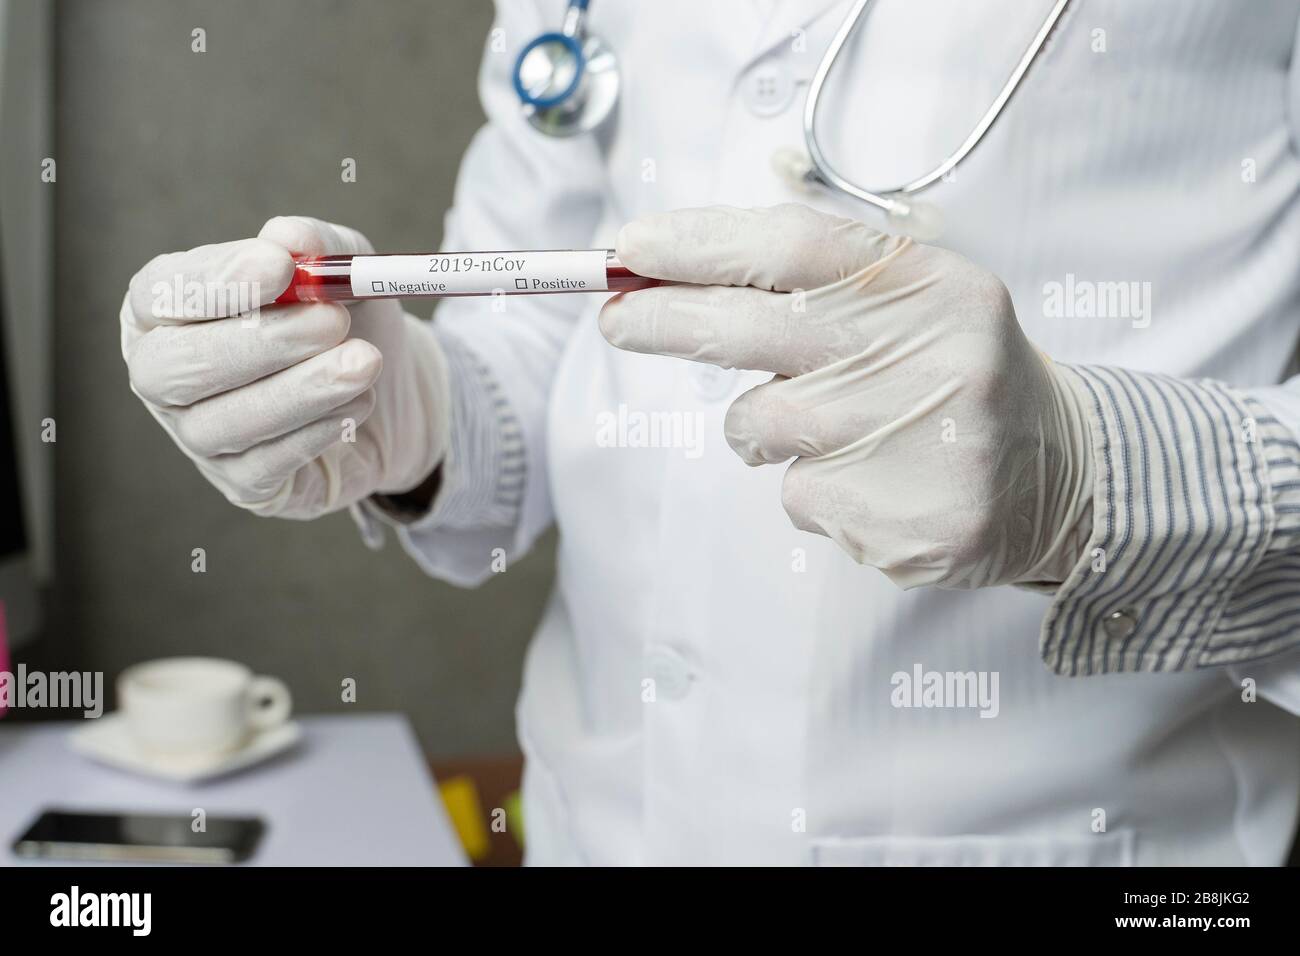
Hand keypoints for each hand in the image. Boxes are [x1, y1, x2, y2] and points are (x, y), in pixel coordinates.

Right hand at [121, 216, 450, 518]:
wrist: (387, 388)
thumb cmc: (341, 319)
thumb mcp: (341, 268)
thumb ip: (318, 246)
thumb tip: (290, 237)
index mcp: (167, 310)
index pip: (159, 294)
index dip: (215, 282)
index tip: (279, 266)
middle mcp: (165, 375)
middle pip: (175, 367)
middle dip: (260, 342)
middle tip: (333, 321)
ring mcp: (197, 437)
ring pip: (222, 423)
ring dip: (300, 390)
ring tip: (364, 362)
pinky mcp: (243, 484)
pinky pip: (266, 465)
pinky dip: (316, 432)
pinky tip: (357, 406)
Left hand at [599, 204, 1093, 589]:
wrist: (1060, 475)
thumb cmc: (951, 369)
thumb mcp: (912, 297)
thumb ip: (814, 280)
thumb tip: (673, 270)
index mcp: (927, 286)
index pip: (792, 246)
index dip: (700, 243)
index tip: (632, 248)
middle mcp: (924, 358)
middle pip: (753, 330)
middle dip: (664, 321)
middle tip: (616, 319)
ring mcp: (913, 446)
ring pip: (759, 426)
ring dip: (767, 426)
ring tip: (843, 423)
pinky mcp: (904, 524)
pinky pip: (799, 496)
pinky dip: (817, 485)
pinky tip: (880, 478)